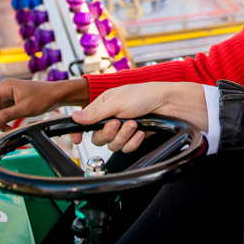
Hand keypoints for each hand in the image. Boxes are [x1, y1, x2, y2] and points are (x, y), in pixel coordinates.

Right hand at [0, 77, 88, 143]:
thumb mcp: (24, 109)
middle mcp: (3, 90)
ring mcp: (6, 96)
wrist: (56, 95)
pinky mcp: (10, 102)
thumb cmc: (43, 97)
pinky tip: (6, 130)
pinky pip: (0, 114)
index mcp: (5, 87)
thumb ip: (5, 116)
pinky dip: (1, 123)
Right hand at [71, 82, 207, 153]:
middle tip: (118, 123)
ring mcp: (123, 128)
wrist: (169, 105)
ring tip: (134, 124)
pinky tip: (140, 132)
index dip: (79, 131)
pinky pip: (126, 148)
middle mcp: (111, 117)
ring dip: (123, 135)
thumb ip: (96, 112)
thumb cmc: (146, 95)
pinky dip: (133, 141)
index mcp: (104, 105)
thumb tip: (74, 117)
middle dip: (109, 132)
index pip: (85, 121)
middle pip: (98, 137)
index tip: (76, 139)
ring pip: (112, 145)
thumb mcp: (118, 102)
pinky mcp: (134, 137)